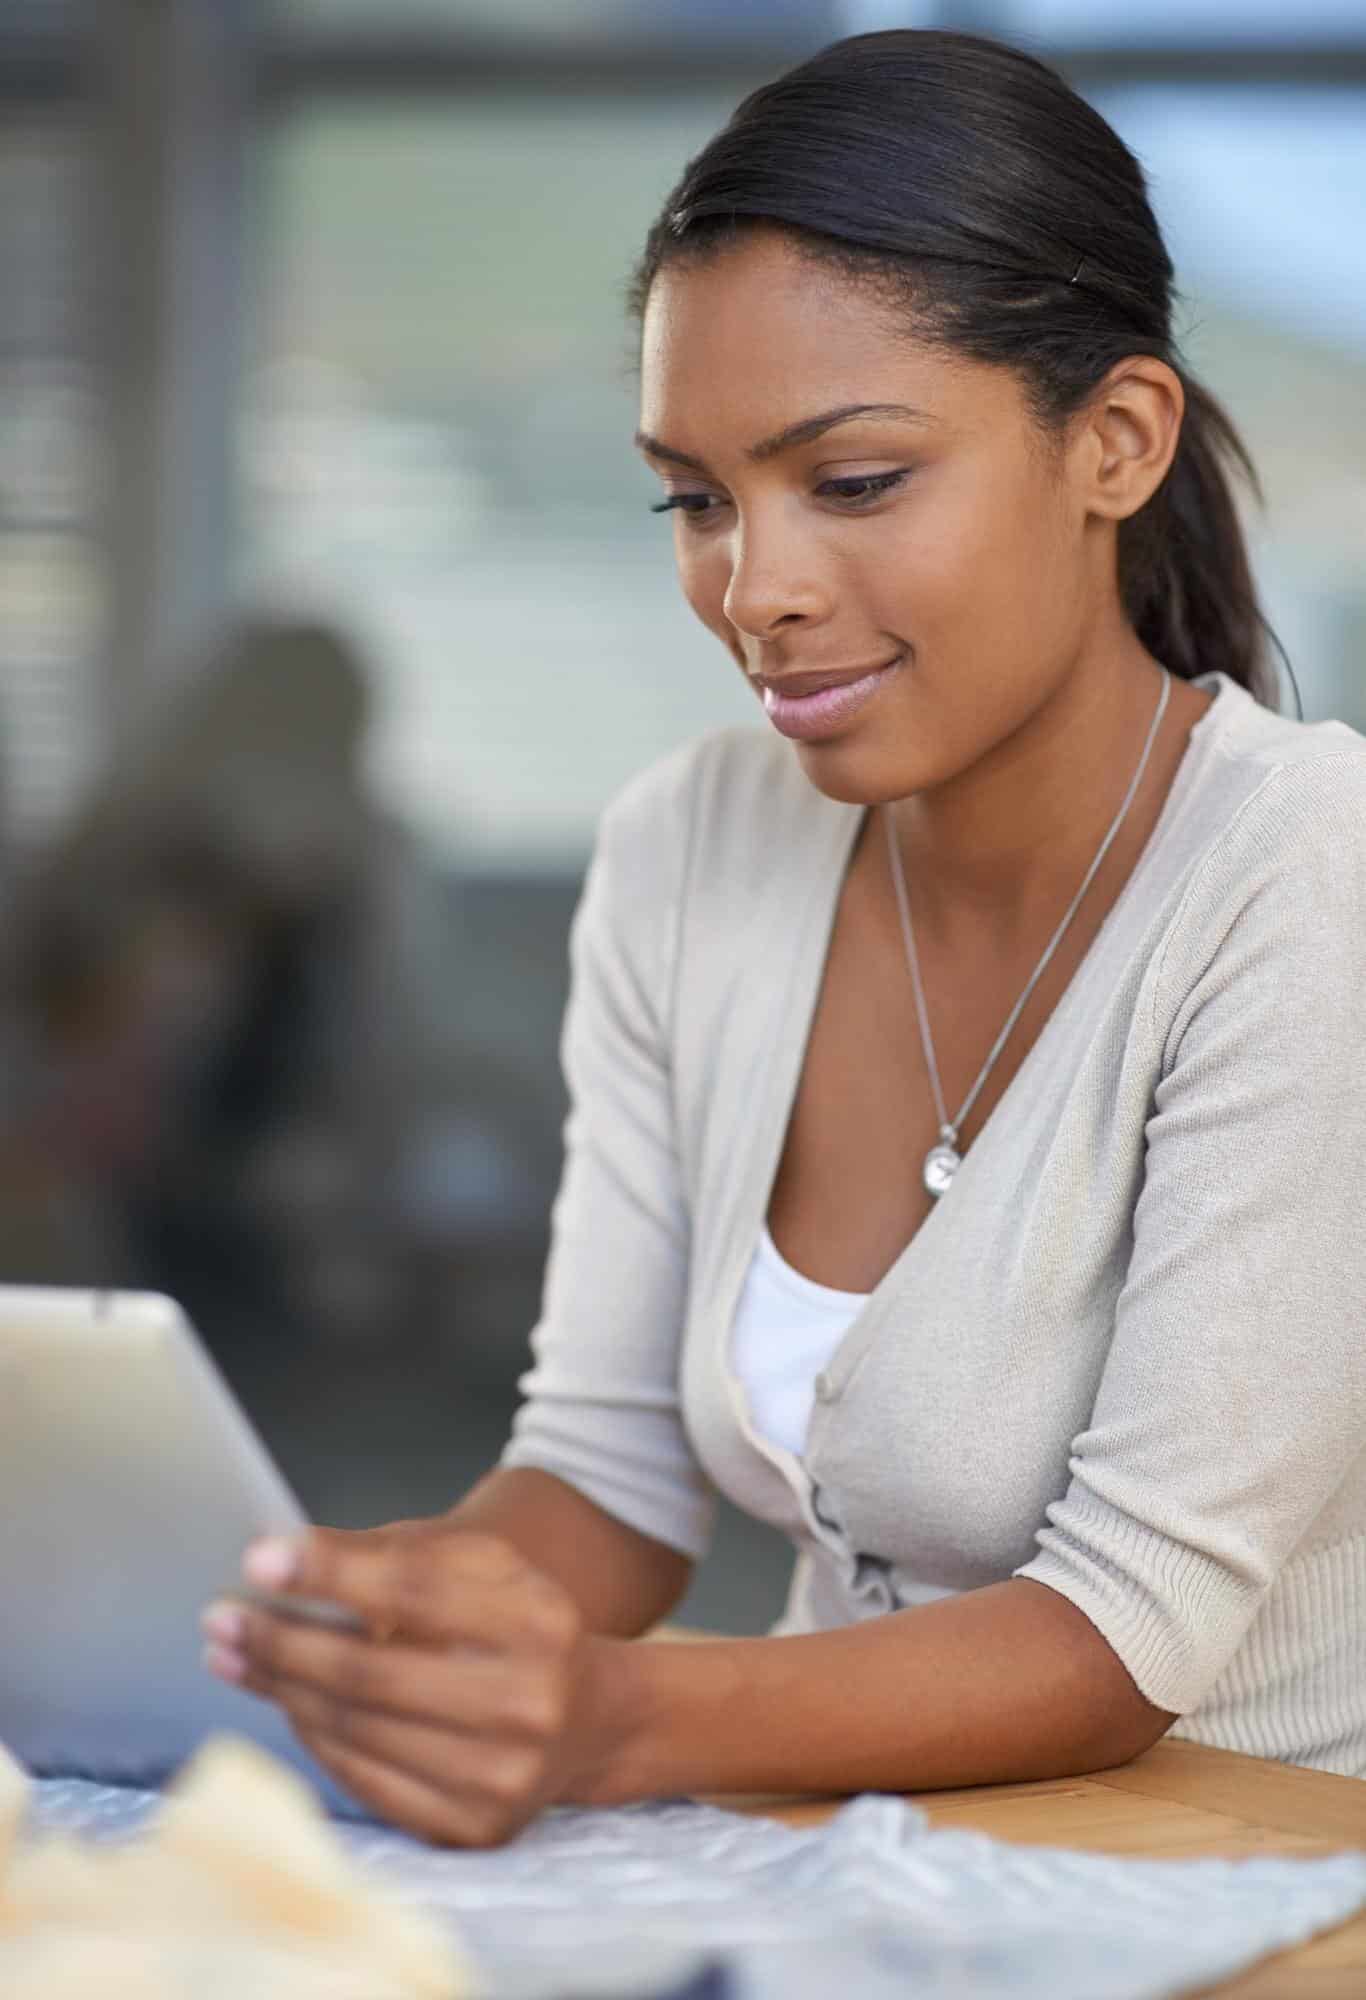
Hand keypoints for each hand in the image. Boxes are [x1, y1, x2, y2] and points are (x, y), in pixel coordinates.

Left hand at [201, 1520, 630, 1845]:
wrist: (589, 1717)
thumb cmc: (515, 1625)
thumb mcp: (477, 1566)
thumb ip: (388, 1554)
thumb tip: (279, 1558)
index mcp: (536, 1620)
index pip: (415, 1589)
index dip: (331, 1572)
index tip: (259, 1559)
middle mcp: (527, 1703)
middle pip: (372, 1672)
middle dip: (282, 1641)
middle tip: (221, 1616)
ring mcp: (502, 1776)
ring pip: (358, 1730)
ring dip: (282, 1689)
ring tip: (235, 1654)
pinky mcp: (473, 1827)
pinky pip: (365, 1780)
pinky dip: (314, 1736)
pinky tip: (285, 1702)